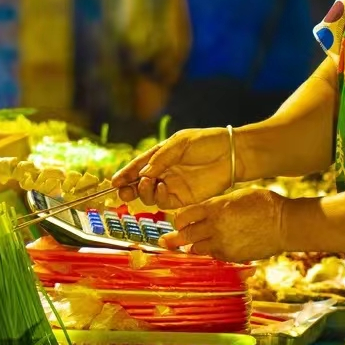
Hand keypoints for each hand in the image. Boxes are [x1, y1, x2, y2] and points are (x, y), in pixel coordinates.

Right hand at [112, 128, 233, 209]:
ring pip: (149, 195)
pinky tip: (158, 187)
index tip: (114, 181)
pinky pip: (163, 202)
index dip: (125, 174)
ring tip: (147, 182)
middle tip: (121, 190)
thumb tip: (143, 174)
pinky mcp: (183, 198)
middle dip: (128, 187)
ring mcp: (173, 186)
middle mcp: (165, 172)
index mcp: (161, 156)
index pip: (139, 166)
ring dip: (142, 191)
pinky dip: (156, 197)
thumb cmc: (206, 143)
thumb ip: (160, 159)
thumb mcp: (179, 143)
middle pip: (140, 183)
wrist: (231, 154)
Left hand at [161, 188, 284, 261]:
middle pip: (184, 235)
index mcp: (214, 208)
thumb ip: (215, 205)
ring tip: (194, 243)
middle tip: (166, 242)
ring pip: (196, 248)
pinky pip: (213, 256)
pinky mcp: (231, 256)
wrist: (284, 224)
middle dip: (174, 239)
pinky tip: (217, 246)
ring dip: (194, 246)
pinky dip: (211, 252)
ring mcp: (222, 244)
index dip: (178, 219)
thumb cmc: (263, 203)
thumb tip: (202, 212)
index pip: (182, 216)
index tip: (178, 221)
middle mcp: (214, 226)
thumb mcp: (235, 196)